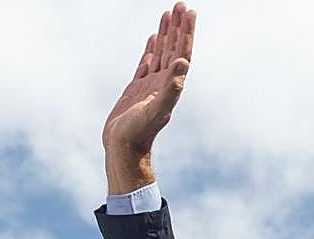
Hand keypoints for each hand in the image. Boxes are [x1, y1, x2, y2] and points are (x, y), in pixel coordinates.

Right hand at [102, 2, 195, 191]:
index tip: (189, 12)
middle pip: (174, 48)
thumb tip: (184, 64)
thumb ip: (172, 88)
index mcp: (172, 85)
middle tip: (181, 5)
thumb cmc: (139, 132)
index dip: (186, 33)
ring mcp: (151, 85)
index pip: (182, 52)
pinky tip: (154, 39)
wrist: (124, 148)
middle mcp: (164, 83)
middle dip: (178, 27)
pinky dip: (152, 50)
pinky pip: (147, 63)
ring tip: (169, 14)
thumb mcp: (157, 110)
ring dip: (167, 34)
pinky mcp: (137, 89)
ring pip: (162, 53)